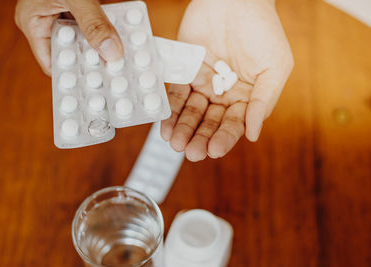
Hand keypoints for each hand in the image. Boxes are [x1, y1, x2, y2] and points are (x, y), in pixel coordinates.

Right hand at [15, 0, 123, 75]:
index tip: (97, 86)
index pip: (52, 63)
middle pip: (72, 53)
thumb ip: (93, 23)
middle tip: (116, 74)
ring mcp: (62, 15)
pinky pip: (93, 25)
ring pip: (84, 40)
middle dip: (92, 62)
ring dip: (102, 47)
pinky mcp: (77, 8)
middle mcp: (47, 22)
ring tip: (123, 60)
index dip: (74, 76)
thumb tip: (112, 53)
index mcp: (34, 23)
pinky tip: (123, 39)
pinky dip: (106, 31)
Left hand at [161, 0, 293, 160]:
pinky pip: (176, 94)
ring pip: (191, 112)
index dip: (224, 137)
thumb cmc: (262, 30)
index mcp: (247, 97)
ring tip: (174, 143)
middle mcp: (224, 94)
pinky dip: (170, 109)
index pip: (234, 123)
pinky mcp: (185, 71)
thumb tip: (253, 134)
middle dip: (200, 137)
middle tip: (191, 152)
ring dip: (183, 128)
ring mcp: (203, 83)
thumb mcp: (274, 68)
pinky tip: (165, 126)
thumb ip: (264, 102)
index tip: (214, 150)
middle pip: (210, 121)